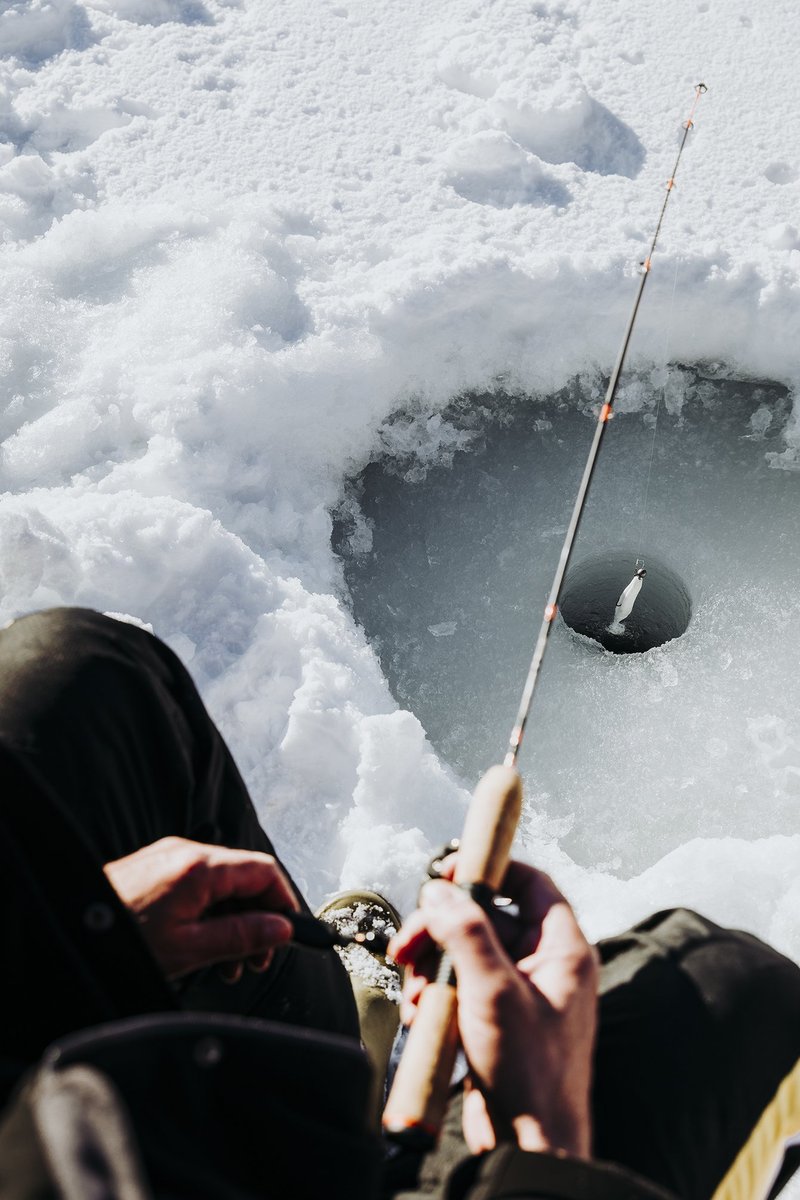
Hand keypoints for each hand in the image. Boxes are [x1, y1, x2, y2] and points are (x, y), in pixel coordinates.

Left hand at [104, 836, 299, 981]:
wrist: (70, 927)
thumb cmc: (123, 940)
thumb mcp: (190, 948)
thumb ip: (241, 935)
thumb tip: (282, 928)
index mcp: (200, 867)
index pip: (264, 870)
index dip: (283, 901)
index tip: (289, 933)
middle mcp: (188, 852)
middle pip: (244, 877)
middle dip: (258, 919)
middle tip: (259, 960)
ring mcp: (171, 857)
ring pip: (222, 885)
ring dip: (234, 921)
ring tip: (231, 964)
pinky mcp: (157, 867)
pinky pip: (199, 886)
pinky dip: (211, 914)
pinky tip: (206, 948)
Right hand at [389, 861, 597, 1158]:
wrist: (528, 1146)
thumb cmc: (528, 1072)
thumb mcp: (494, 992)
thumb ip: (468, 934)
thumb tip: (441, 891)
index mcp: (562, 949)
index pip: (531, 882)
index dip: (490, 869)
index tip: (448, 872)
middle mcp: (544, 965)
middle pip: (486, 917)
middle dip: (442, 928)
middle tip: (408, 945)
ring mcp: (519, 993)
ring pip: (466, 952)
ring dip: (431, 965)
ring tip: (415, 994)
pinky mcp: (496, 1020)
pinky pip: (461, 985)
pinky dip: (436, 993)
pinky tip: (419, 1013)